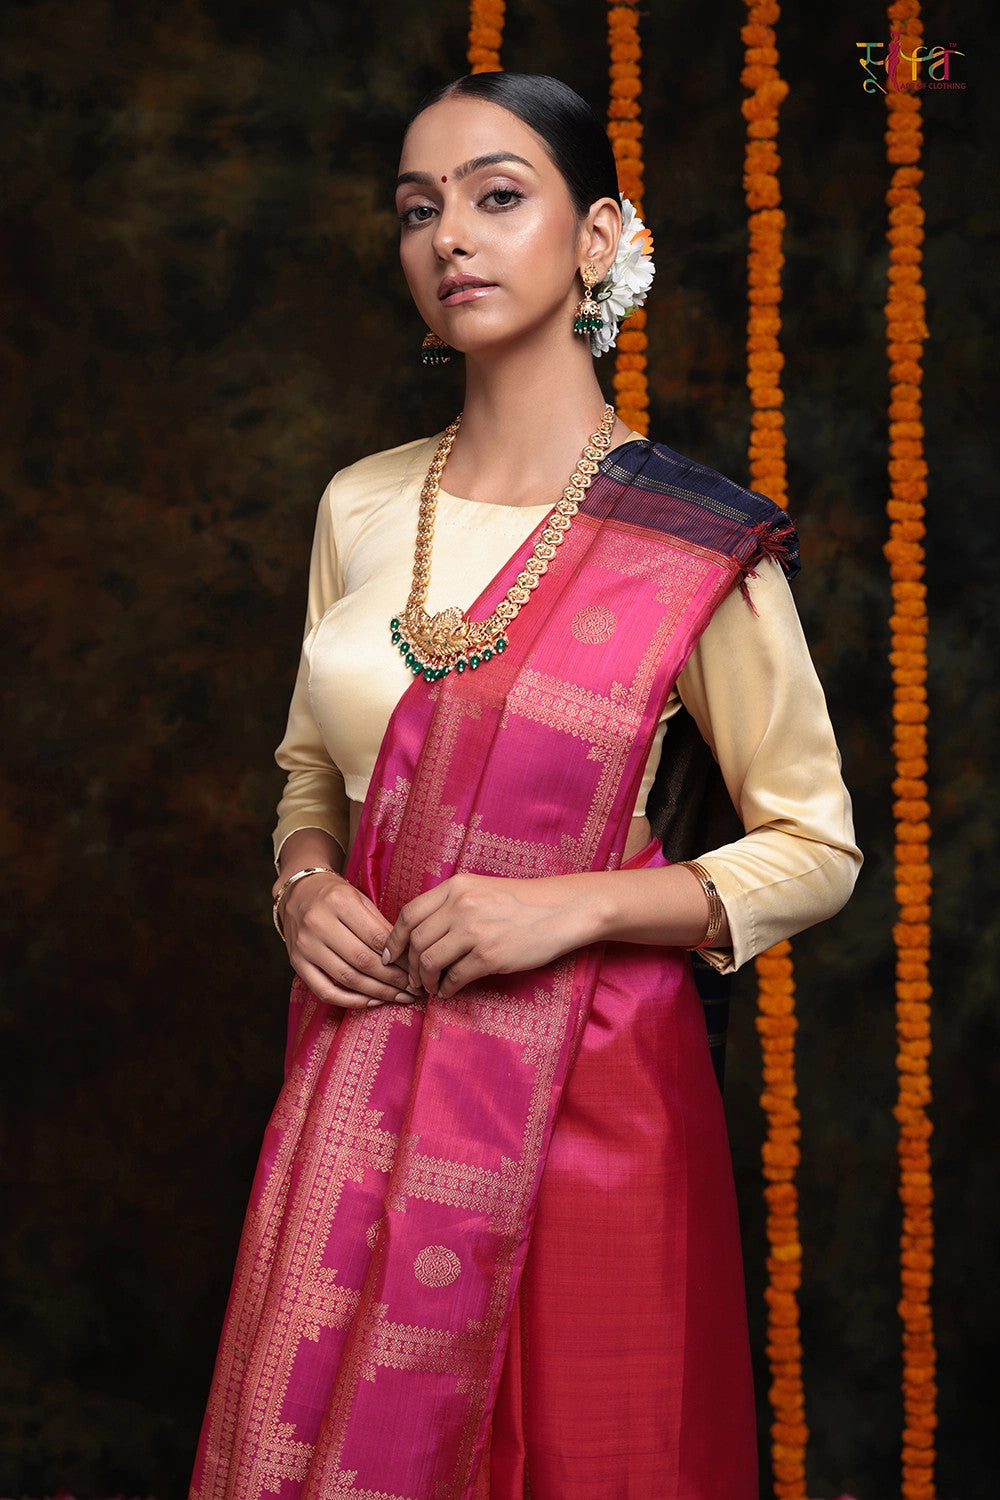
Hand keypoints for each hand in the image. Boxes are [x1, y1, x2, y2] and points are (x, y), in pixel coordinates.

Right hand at [280, 872, 418, 1008]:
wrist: (298, 893)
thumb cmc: (335, 896)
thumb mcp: (360, 899)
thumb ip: (381, 925)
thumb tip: (407, 955)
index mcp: (339, 902)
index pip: (376, 938)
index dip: (400, 958)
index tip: (417, 968)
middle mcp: (319, 924)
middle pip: (363, 960)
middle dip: (393, 979)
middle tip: (413, 988)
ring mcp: (306, 946)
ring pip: (347, 978)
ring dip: (378, 992)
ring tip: (400, 997)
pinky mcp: (297, 963)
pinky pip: (325, 991)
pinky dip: (351, 1001)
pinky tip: (372, 1001)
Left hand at [384, 873, 600, 999]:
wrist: (561, 910)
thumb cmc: (522, 902)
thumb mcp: (481, 890)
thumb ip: (451, 905)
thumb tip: (422, 935)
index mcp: (456, 887)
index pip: (409, 913)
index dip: (395, 939)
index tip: (392, 955)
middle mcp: (460, 906)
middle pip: (417, 941)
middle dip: (410, 965)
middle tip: (413, 979)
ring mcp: (474, 931)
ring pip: (430, 961)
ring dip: (426, 980)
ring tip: (431, 987)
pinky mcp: (489, 955)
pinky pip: (454, 978)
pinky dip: (447, 989)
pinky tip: (449, 991)